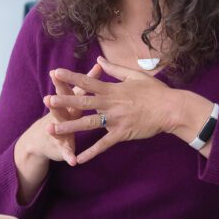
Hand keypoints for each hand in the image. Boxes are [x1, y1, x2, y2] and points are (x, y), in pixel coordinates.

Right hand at [16, 62, 102, 167]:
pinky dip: (69, 156)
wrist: (39, 141)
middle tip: (49, 97)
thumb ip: (85, 85)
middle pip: (60, 105)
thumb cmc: (62, 115)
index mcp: (70, 104)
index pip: (76, 88)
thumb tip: (100, 64)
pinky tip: (73, 161)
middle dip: (56, 101)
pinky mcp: (60, 147)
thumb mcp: (71, 100)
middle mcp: (62, 115)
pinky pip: (65, 151)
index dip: (81, 79)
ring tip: (52, 129)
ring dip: (56, 128)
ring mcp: (59, 131)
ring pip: (58, 128)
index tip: (94, 68)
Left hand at [44, 56, 186, 163]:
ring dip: (70, 127)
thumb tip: (99, 59)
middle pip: (83, 103)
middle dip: (64, 102)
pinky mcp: (122, 134)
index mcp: (113, 89)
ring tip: (52, 129)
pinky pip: (103, 145)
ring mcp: (115, 120)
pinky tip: (78, 159)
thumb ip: (114, 69)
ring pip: (88, 124)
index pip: (88, 81)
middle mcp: (111, 104)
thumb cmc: (155, 91)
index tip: (55, 73)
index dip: (71, 77)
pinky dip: (90, 153)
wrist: (171, 109)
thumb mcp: (135, 75)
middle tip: (47, 100)